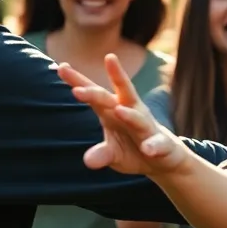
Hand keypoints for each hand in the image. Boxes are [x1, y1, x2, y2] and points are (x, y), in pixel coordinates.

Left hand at [56, 54, 189, 176]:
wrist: (165, 158)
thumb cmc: (133, 148)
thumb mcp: (113, 153)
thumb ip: (101, 154)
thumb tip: (88, 160)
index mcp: (113, 111)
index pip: (94, 95)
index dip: (78, 81)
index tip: (61, 66)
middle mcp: (131, 112)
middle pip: (114, 97)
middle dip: (98, 93)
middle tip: (79, 90)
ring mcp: (147, 127)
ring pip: (138, 118)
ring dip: (129, 115)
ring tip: (118, 112)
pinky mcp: (162, 143)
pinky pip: (158, 143)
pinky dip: (153, 145)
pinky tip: (148, 149)